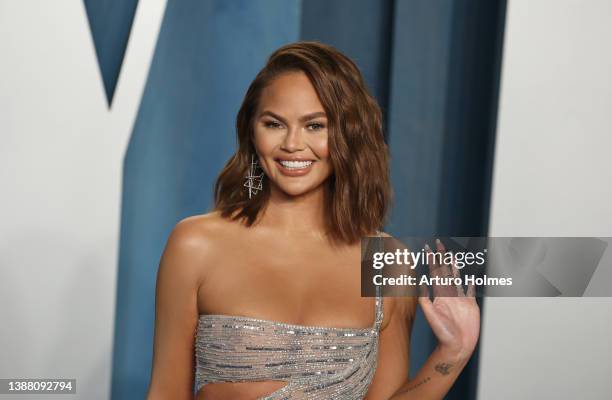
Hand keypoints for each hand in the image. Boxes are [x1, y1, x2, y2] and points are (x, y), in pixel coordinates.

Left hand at [418, 239, 480, 360]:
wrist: (456, 346)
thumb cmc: (443, 334)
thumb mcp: (431, 315)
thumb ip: (425, 300)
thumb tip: (420, 283)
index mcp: (439, 295)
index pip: (434, 272)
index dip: (431, 260)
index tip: (427, 247)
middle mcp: (448, 294)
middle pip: (444, 271)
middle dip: (441, 257)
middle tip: (438, 243)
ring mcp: (460, 299)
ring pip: (457, 278)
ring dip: (454, 267)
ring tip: (453, 256)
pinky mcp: (471, 305)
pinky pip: (471, 291)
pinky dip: (471, 284)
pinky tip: (471, 277)